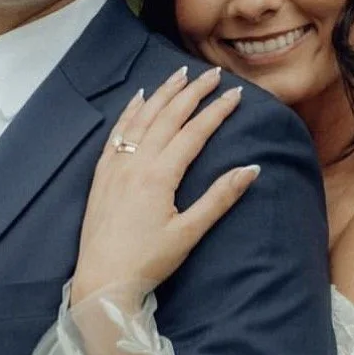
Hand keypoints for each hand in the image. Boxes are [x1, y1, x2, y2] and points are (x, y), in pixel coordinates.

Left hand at [71, 65, 258, 305]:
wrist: (102, 280)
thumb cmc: (147, 262)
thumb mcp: (189, 233)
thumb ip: (219, 198)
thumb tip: (251, 169)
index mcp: (160, 176)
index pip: (194, 133)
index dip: (217, 111)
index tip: (237, 95)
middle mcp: (136, 163)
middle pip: (168, 117)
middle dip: (193, 92)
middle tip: (214, 74)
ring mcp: (115, 166)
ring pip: (142, 118)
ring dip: (163, 94)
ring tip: (181, 74)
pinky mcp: (102, 175)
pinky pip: (117, 132)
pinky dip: (130, 111)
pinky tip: (139, 98)